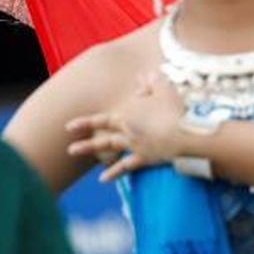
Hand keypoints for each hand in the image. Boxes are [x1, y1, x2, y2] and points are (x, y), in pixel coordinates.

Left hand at [65, 75, 188, 181]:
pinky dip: (114, 173)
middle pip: (102, 138)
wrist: (184, 133)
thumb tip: (146, 74)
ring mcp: (134, 146)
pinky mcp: (145, 158)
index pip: (101, 120)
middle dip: (85, 144)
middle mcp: (126, 132)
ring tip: (77, 156)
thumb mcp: (164, 91)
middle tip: (69, 149)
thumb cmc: (173, 110)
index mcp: (127, 116)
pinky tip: (102, 179)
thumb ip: (153, 82)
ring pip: (109, 149)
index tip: (69, 127)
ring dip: (91, 152)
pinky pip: (126, 166)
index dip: (84, 123)